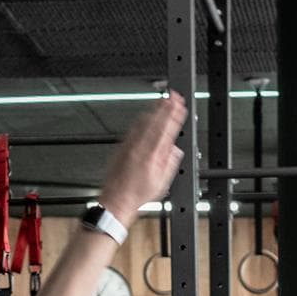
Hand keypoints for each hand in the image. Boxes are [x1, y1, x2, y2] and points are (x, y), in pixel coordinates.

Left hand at [100, 93, 186, 221]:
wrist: (116, 199)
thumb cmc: (137, 194)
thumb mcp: (161, 183)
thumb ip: (169, 164)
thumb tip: (175, 150)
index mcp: (152, 156)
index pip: (166, 130)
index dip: (174, 116)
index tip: (179, 106)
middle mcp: (140, 148)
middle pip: (155, 122)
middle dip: (165, 107)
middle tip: (173, 96)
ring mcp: (129, 146)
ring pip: (143, 122)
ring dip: (154, 109)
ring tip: (162, 100)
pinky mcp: (121, 146)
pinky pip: (133, 127)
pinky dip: (142, 117)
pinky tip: (147, 113)